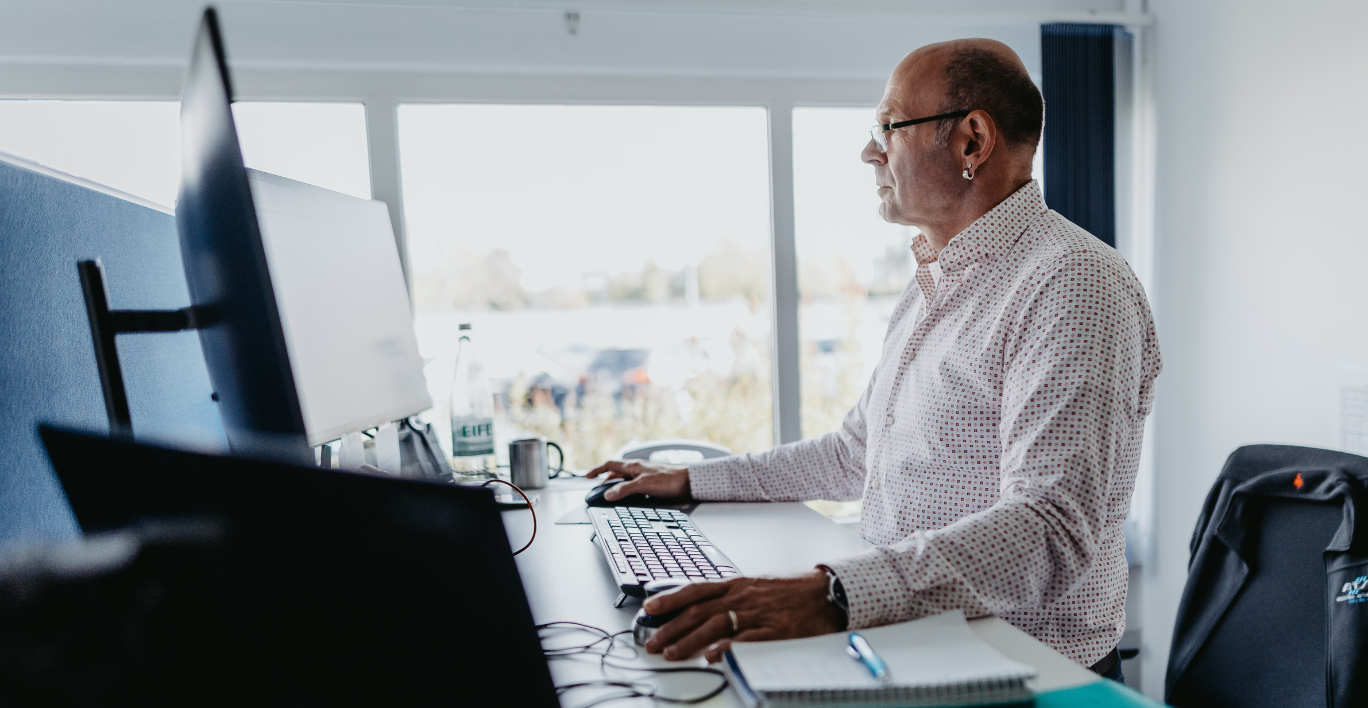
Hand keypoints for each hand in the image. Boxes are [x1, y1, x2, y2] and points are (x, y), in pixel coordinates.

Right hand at [585, 459, 690, 502]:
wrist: (690, 481)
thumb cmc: (669, 479)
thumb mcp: (643, 485)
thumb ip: (624, 489)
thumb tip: (607, 494)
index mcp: (633, 466)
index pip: (609, 465)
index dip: (597, 470)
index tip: (587, 477)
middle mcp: (638, 469)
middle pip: (616, 473)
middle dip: (606, 481)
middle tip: (599, 491)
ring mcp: (645, 475)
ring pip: (626, 480)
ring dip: (617, 487)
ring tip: (612, 497)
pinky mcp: (653, 483)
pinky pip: (635, 486)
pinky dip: (628, 491)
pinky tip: (631, 498)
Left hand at [642, 570, 843, 662]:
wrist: (825, 592)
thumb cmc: (789, 590)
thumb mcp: (754, 586)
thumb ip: (728, 596)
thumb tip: (699, 607)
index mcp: (736, 585)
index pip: (695, 590)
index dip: (670, 599)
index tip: (649, 609)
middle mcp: (742, 597)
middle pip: (699, 611)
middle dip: (671, 627)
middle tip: (652, 642)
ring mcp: (757, 614)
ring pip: (716, 625)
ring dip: (690, 640)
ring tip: (672, 653)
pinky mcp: (774, 631)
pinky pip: (747, 639)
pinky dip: (727, 648)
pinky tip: (712, 655)